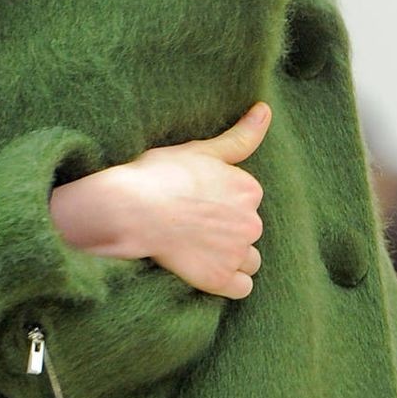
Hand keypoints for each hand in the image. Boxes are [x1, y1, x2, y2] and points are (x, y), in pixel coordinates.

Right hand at [49, 102, 270, 298]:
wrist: (131, 208)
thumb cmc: (160, 174)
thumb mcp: (201, 149)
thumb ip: (240, 136)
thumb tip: (265, 110)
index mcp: (249, 189)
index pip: (247, 201)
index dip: (222, 202)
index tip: (197, 200)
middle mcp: (252, 222)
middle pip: (248, 230)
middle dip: (228, 230)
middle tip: (192, 224)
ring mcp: (237, 253)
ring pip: (249, 260)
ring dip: (232, 257)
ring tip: (199, 248)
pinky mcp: (220, 279)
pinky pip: (242, 287)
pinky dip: (228, 282)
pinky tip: (206, 269)